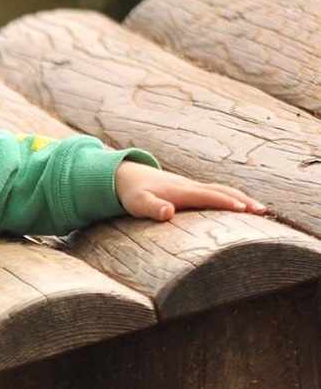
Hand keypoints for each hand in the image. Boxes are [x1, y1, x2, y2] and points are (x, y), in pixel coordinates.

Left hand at [114, 162, 266, 221]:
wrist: (124, 175)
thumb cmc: (132, 193)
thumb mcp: (138, 203)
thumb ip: (152, 208)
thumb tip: (168, 213)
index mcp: (181, 191)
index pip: (208, 196)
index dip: (226, 202)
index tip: (244, 209)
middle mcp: (189, 186)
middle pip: (221, 190)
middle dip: (242, 199)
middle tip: (263, 210)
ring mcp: (190, 186)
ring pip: (220, 190)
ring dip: (240, 197)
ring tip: (258, 208)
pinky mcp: (188, 189)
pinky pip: (214, 192)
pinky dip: (229, 197)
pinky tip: (237, 205)